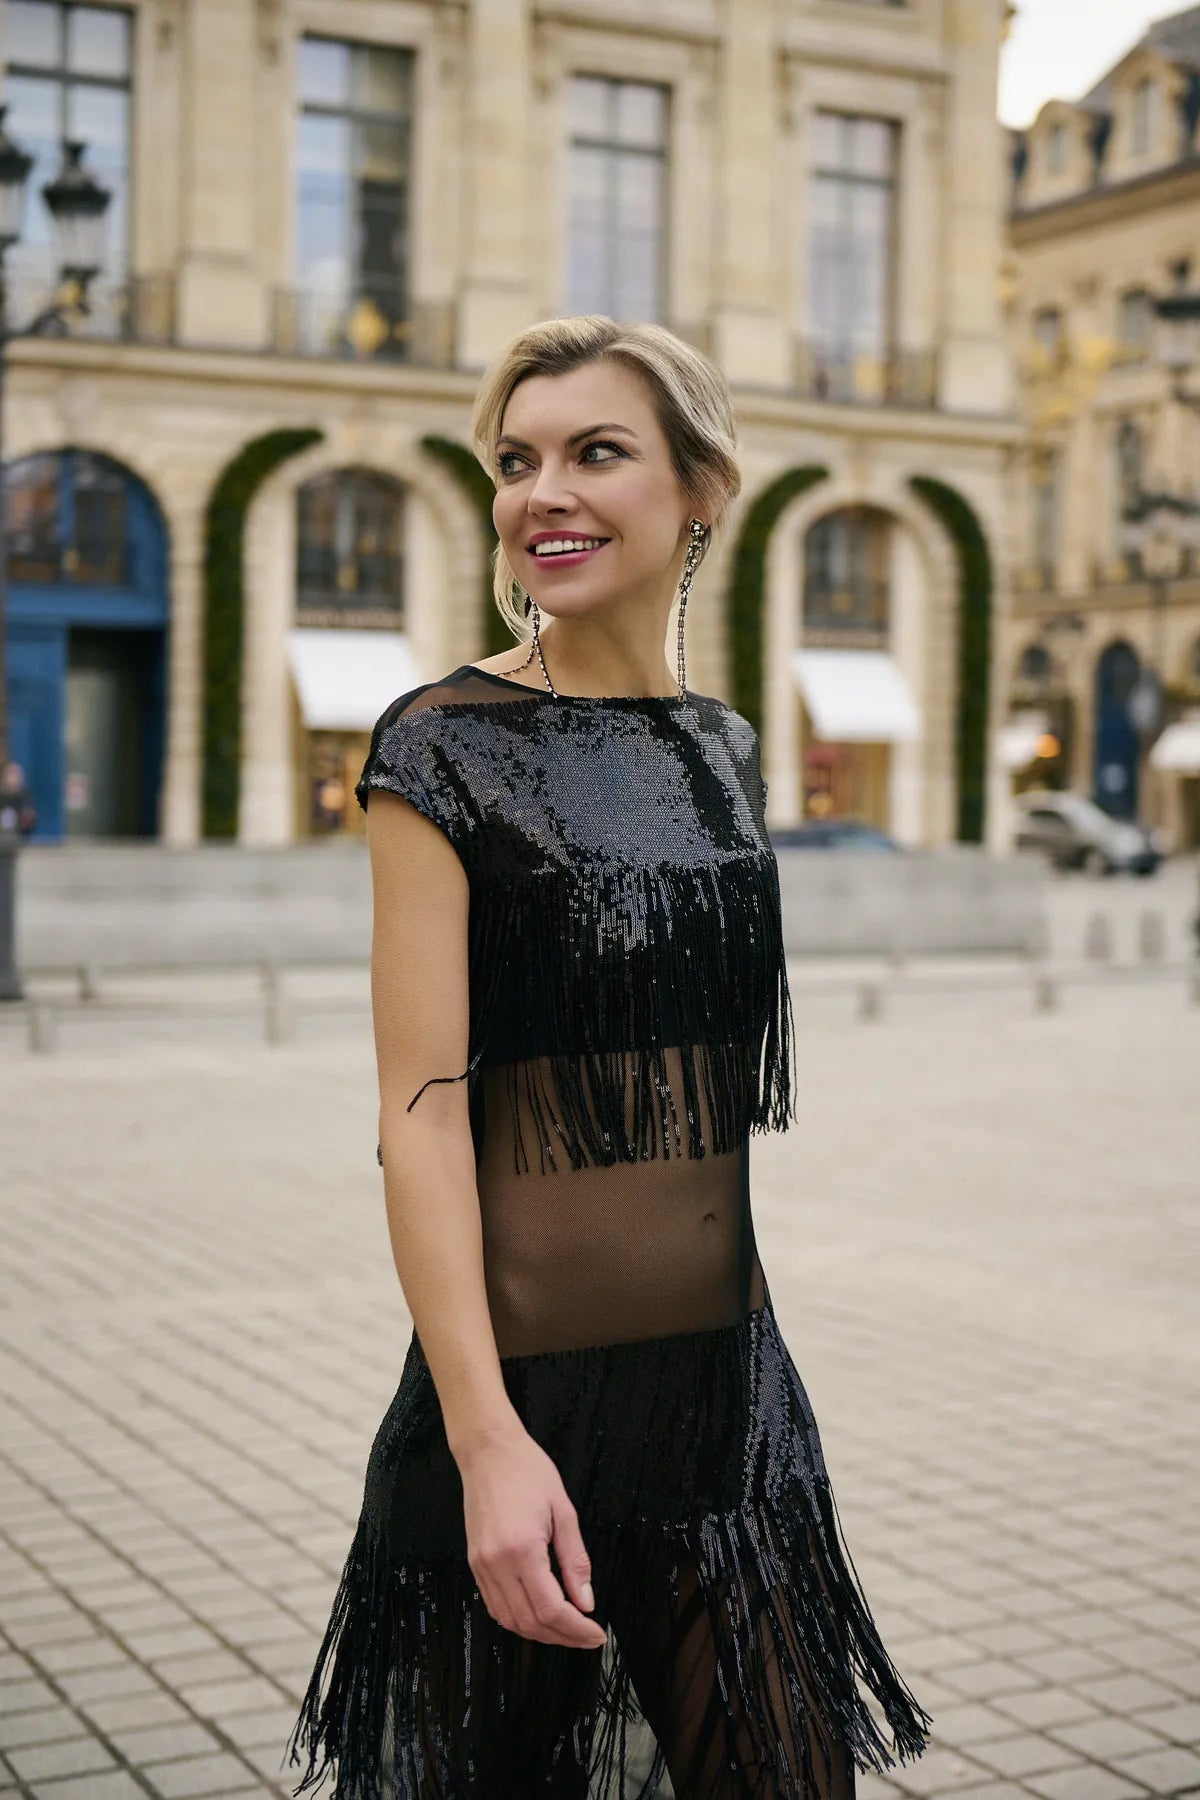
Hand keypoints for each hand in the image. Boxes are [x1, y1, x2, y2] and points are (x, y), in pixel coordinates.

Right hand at [458, 1427, 606, 1649]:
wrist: (489, 1451)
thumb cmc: (528, 1471)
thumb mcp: (563, 1511)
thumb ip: (575, 1561)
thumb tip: (586, 1601)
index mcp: (522, 1550)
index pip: (551, 1609)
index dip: (576, 1629)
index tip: (596, 1634)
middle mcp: (496, 1564)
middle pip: (529, 1622)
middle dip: (562, 1637)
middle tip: (586, 1637)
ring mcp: (481, 1566)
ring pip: (509, 1620)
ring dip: (540, 1633)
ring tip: (566, 1630)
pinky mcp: (474, 1563)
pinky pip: (495, 1605)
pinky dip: (518, 1619)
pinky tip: (538, 1615)